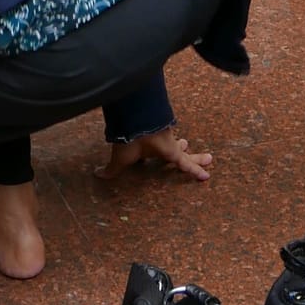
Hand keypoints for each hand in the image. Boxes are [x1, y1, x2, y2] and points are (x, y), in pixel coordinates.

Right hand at [96, 129, 212, 183]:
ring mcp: (168, 146)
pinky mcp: (174, 151)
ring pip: (185, 155)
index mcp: (145, 150)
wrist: (134, 127)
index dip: (157, 157)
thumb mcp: (118, 160)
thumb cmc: (125, 142)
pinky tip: (206, 177)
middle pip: (173, 153)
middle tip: (188, 149)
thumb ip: (111, 170)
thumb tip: (96, 174)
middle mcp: (159, 146)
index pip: (154, 155)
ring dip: (196, 158)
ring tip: (209, 159)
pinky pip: (187, 163)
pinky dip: (196, 170)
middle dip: (182, 152)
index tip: (158, 157)